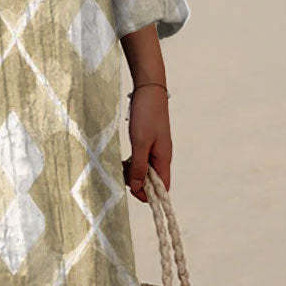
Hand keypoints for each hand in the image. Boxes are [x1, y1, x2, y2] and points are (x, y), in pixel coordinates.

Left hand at [122, 83, 171, 202]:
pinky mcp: (148, 142)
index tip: (132, 192)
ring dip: (134, 173)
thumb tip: (137, 187)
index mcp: (164, 158)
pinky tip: (123, 161)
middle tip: (122, 176)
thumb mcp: (140, 142)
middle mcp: (162, 156)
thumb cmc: (146, 114)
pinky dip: (132, 163)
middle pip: (153, 181)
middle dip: (138, 183)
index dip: (149, 195)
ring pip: (146, 170)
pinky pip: (141, 159)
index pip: (163, 187)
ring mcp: (155, 149)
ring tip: (121, 167)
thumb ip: (139, 166)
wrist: (149, 90)